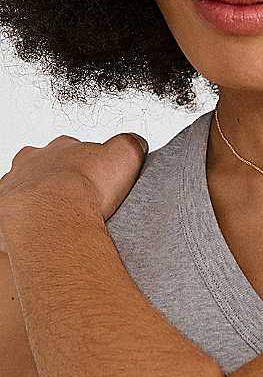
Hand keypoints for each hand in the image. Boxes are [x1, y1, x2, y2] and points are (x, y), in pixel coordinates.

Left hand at [0, 132, 148, 252]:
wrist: (51, 220)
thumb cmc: (83, 190)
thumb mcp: (125, 154)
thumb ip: (130, 143)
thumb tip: (135, 142)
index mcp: (61, 146)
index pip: (74, 149)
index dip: (87, 165)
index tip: (96, 181)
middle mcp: (32, 162)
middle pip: (45, 167)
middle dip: (57, 181)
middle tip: (75, 202)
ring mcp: (13, 187)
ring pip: (26, 190)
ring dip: (39, 202)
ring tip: (58, 221)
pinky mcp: (2, 214)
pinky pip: (12, 218)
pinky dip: (26, 225)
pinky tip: (42, 234)